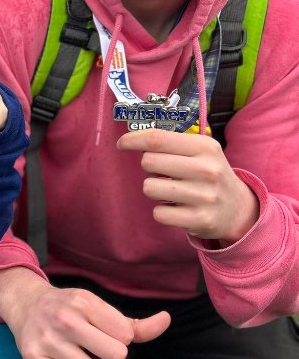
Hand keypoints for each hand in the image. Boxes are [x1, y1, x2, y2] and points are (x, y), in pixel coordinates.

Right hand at [0, 269, 170, 358]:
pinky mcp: (33, 358)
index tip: (100, 330)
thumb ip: (136, 325)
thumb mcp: (100, 310)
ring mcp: (48, 339)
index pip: (127, 337)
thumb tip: (167, 319)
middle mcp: (66, 319)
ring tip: (74, 352)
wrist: (25, 304)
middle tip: (91, 345)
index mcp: (86, 302)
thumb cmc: (71, 310)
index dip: (117, 338)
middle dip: (108, 355)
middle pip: (117, 356)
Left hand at [117, 129, 259, 244]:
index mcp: (205, 147)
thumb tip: (131, 139)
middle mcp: (206, 169)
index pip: (157, 139)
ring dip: (154, 189)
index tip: (121, 143)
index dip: (133, 140)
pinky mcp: (199, 219)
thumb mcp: (200, 151)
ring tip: (171, 191)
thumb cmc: (208, 174)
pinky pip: (159, 213)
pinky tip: (177, 208)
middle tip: (164, 173)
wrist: (238, 208)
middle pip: (148, 162)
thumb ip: (170, 143)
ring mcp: (204, 196)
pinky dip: (162, 211)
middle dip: (149, 168)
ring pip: (149, 188)